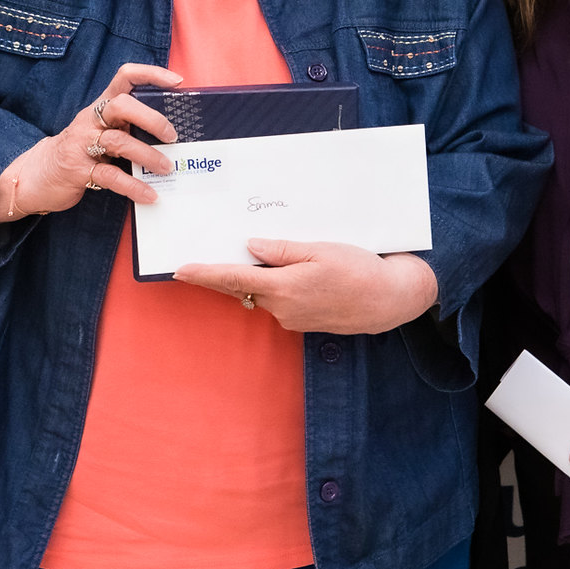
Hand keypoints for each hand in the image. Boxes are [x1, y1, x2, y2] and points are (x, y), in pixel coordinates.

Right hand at [0, 63, 182, 224]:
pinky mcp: (78, 171)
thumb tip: (171, 131)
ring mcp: (82, 144)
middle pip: (122, 106)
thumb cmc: (78, 151)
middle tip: (172, 136)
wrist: (34, 176)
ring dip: (148, 156)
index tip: (177, 81)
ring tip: (167, 168)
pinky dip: (133, 187)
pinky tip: (149, 195)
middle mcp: (90, 120)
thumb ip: (126, 125)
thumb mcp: (99, 131)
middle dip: (151, 118)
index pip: (124, 77)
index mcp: (100, 107)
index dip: (150, 74)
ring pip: (119, 142)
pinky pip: (110, 176)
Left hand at [174, 239, 438, 334]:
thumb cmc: (359, 270)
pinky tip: (287, 272)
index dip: (205, 274)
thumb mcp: (321, 250)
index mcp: (284, 287)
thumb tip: (251, 247)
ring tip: (254, 255)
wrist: (389, 301)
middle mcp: (282, 308)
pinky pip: (279, 300)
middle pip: (242, 287)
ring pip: (262, 293)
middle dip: (221, 275)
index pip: (233, 278)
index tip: (180, 270)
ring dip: (255, 278)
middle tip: (198, 261)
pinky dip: (275, 286)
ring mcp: (292, 318)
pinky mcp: (303, 321)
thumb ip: (282, 251)